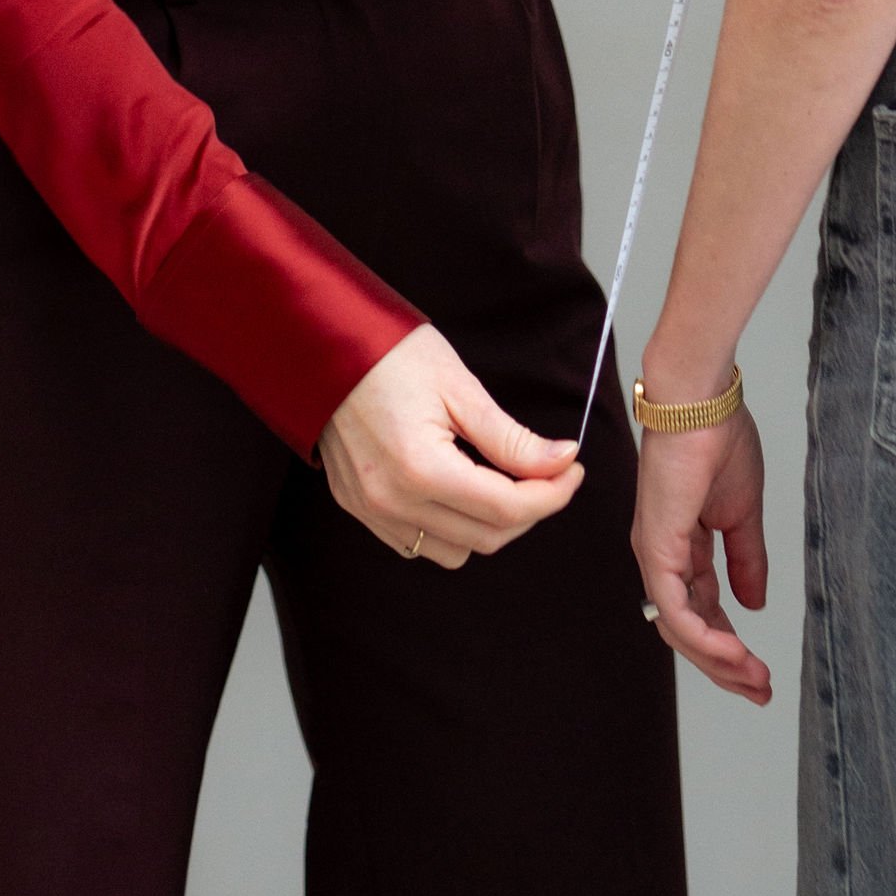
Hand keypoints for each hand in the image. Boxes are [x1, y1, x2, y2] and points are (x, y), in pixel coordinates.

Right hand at [318, 323, 582, 568]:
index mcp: (420, 468)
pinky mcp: (358, 508)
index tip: (573, 469)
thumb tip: (563, 461)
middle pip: (487, 537)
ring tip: (503, 480)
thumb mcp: (460, 387)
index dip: (552, 494)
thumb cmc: (392, 354)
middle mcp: (392, 501)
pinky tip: (460, 488)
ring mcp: (371, 510)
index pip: (507, 508)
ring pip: (455, 551)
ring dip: (490, 525)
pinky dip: (451, 527)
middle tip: (550, 471)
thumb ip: (512, 438)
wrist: (322, 344)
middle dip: (530, 509)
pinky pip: (418, 542)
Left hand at [632, 410, 772, 704]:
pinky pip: (675, 609)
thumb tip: (755, 602)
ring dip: (719, 659)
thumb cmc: (718, 439)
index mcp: (681, 545)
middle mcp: (661, 555)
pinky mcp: (655, 547)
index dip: (730, 643)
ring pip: (679, 628)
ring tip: (754, 678)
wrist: (703, 403)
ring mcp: (655, 553)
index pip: (702, 609)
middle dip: (725, 665)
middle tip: (760, 690)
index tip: (761, 671)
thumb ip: (746, 560)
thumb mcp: (743, 514)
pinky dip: (704, 637)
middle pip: (688, 628)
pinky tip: (734, 651)